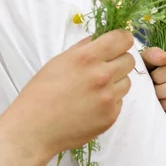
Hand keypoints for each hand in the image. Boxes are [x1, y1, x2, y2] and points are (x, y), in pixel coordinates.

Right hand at [0, 30, 134, 163]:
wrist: (35, 126)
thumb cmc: (42, 91)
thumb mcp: (60, 60)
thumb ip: (83, 47)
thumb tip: (99, 39)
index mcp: (87, 57)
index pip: (122, 39)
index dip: (122, 39)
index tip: (118, 42)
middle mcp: (101, 76)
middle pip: (130, 59)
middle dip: (120, 59)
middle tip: (106, 65)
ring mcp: (108, 98)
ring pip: (127, 81)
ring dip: (116, 81)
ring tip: (96, 87)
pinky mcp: (110, 117)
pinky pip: (120, 101)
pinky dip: (111, 100)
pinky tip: (92, 103)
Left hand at [141, 47, 165, 128]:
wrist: (144, 94)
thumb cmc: (146, 75)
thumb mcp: (145, 62)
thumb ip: (153, 55)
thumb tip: (165, 58)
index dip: (162, 73)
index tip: (152, 77)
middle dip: (160, 90)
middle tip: (152, 91)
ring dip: (164, 104)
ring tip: (156, 101)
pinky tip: (163, 112)